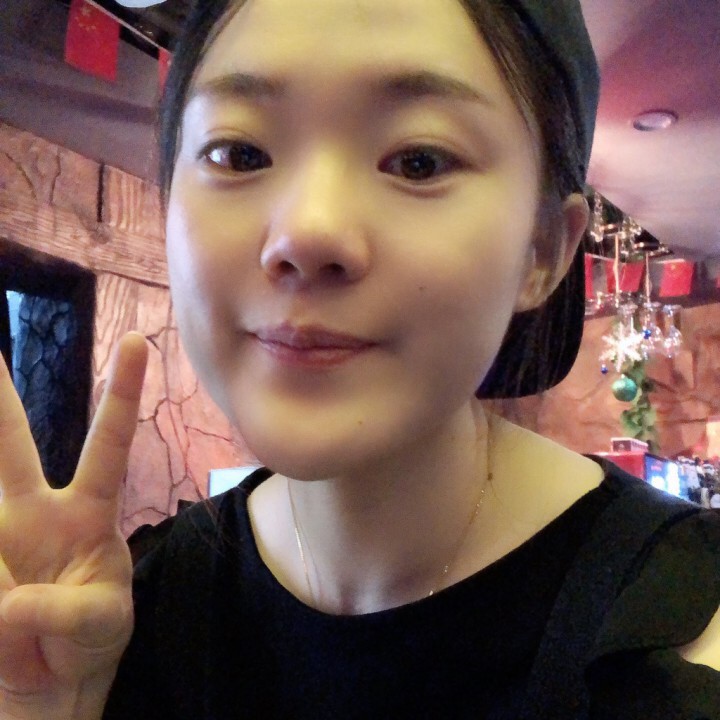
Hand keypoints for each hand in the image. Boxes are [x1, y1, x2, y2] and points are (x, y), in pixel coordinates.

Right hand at [0, 332, 147, 716]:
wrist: (47, 693)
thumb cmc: (88, 646)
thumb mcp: (101, 627)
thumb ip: (66, 613)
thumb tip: (6, 603)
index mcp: (88, 515)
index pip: (107, 444)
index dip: (122, 394)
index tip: (139, 342)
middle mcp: (35, 515)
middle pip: (12, 447)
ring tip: (15, 607)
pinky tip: (8, 620)